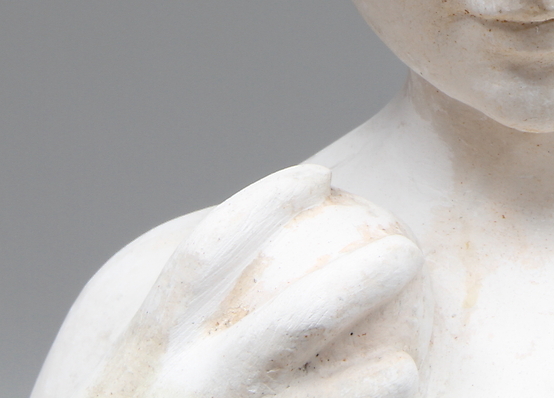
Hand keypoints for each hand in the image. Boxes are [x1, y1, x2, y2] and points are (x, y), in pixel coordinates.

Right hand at [86, 164, 428, 397]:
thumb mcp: (143, 369)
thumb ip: (195, 312)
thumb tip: (276, 235)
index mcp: (146, 348)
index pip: (206, 257)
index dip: (266, 204)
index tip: (322, 176)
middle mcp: (182, 387)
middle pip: (293, 323)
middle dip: (358, 283)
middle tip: (408, 251)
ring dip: (373, 379)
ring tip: (410, 360)